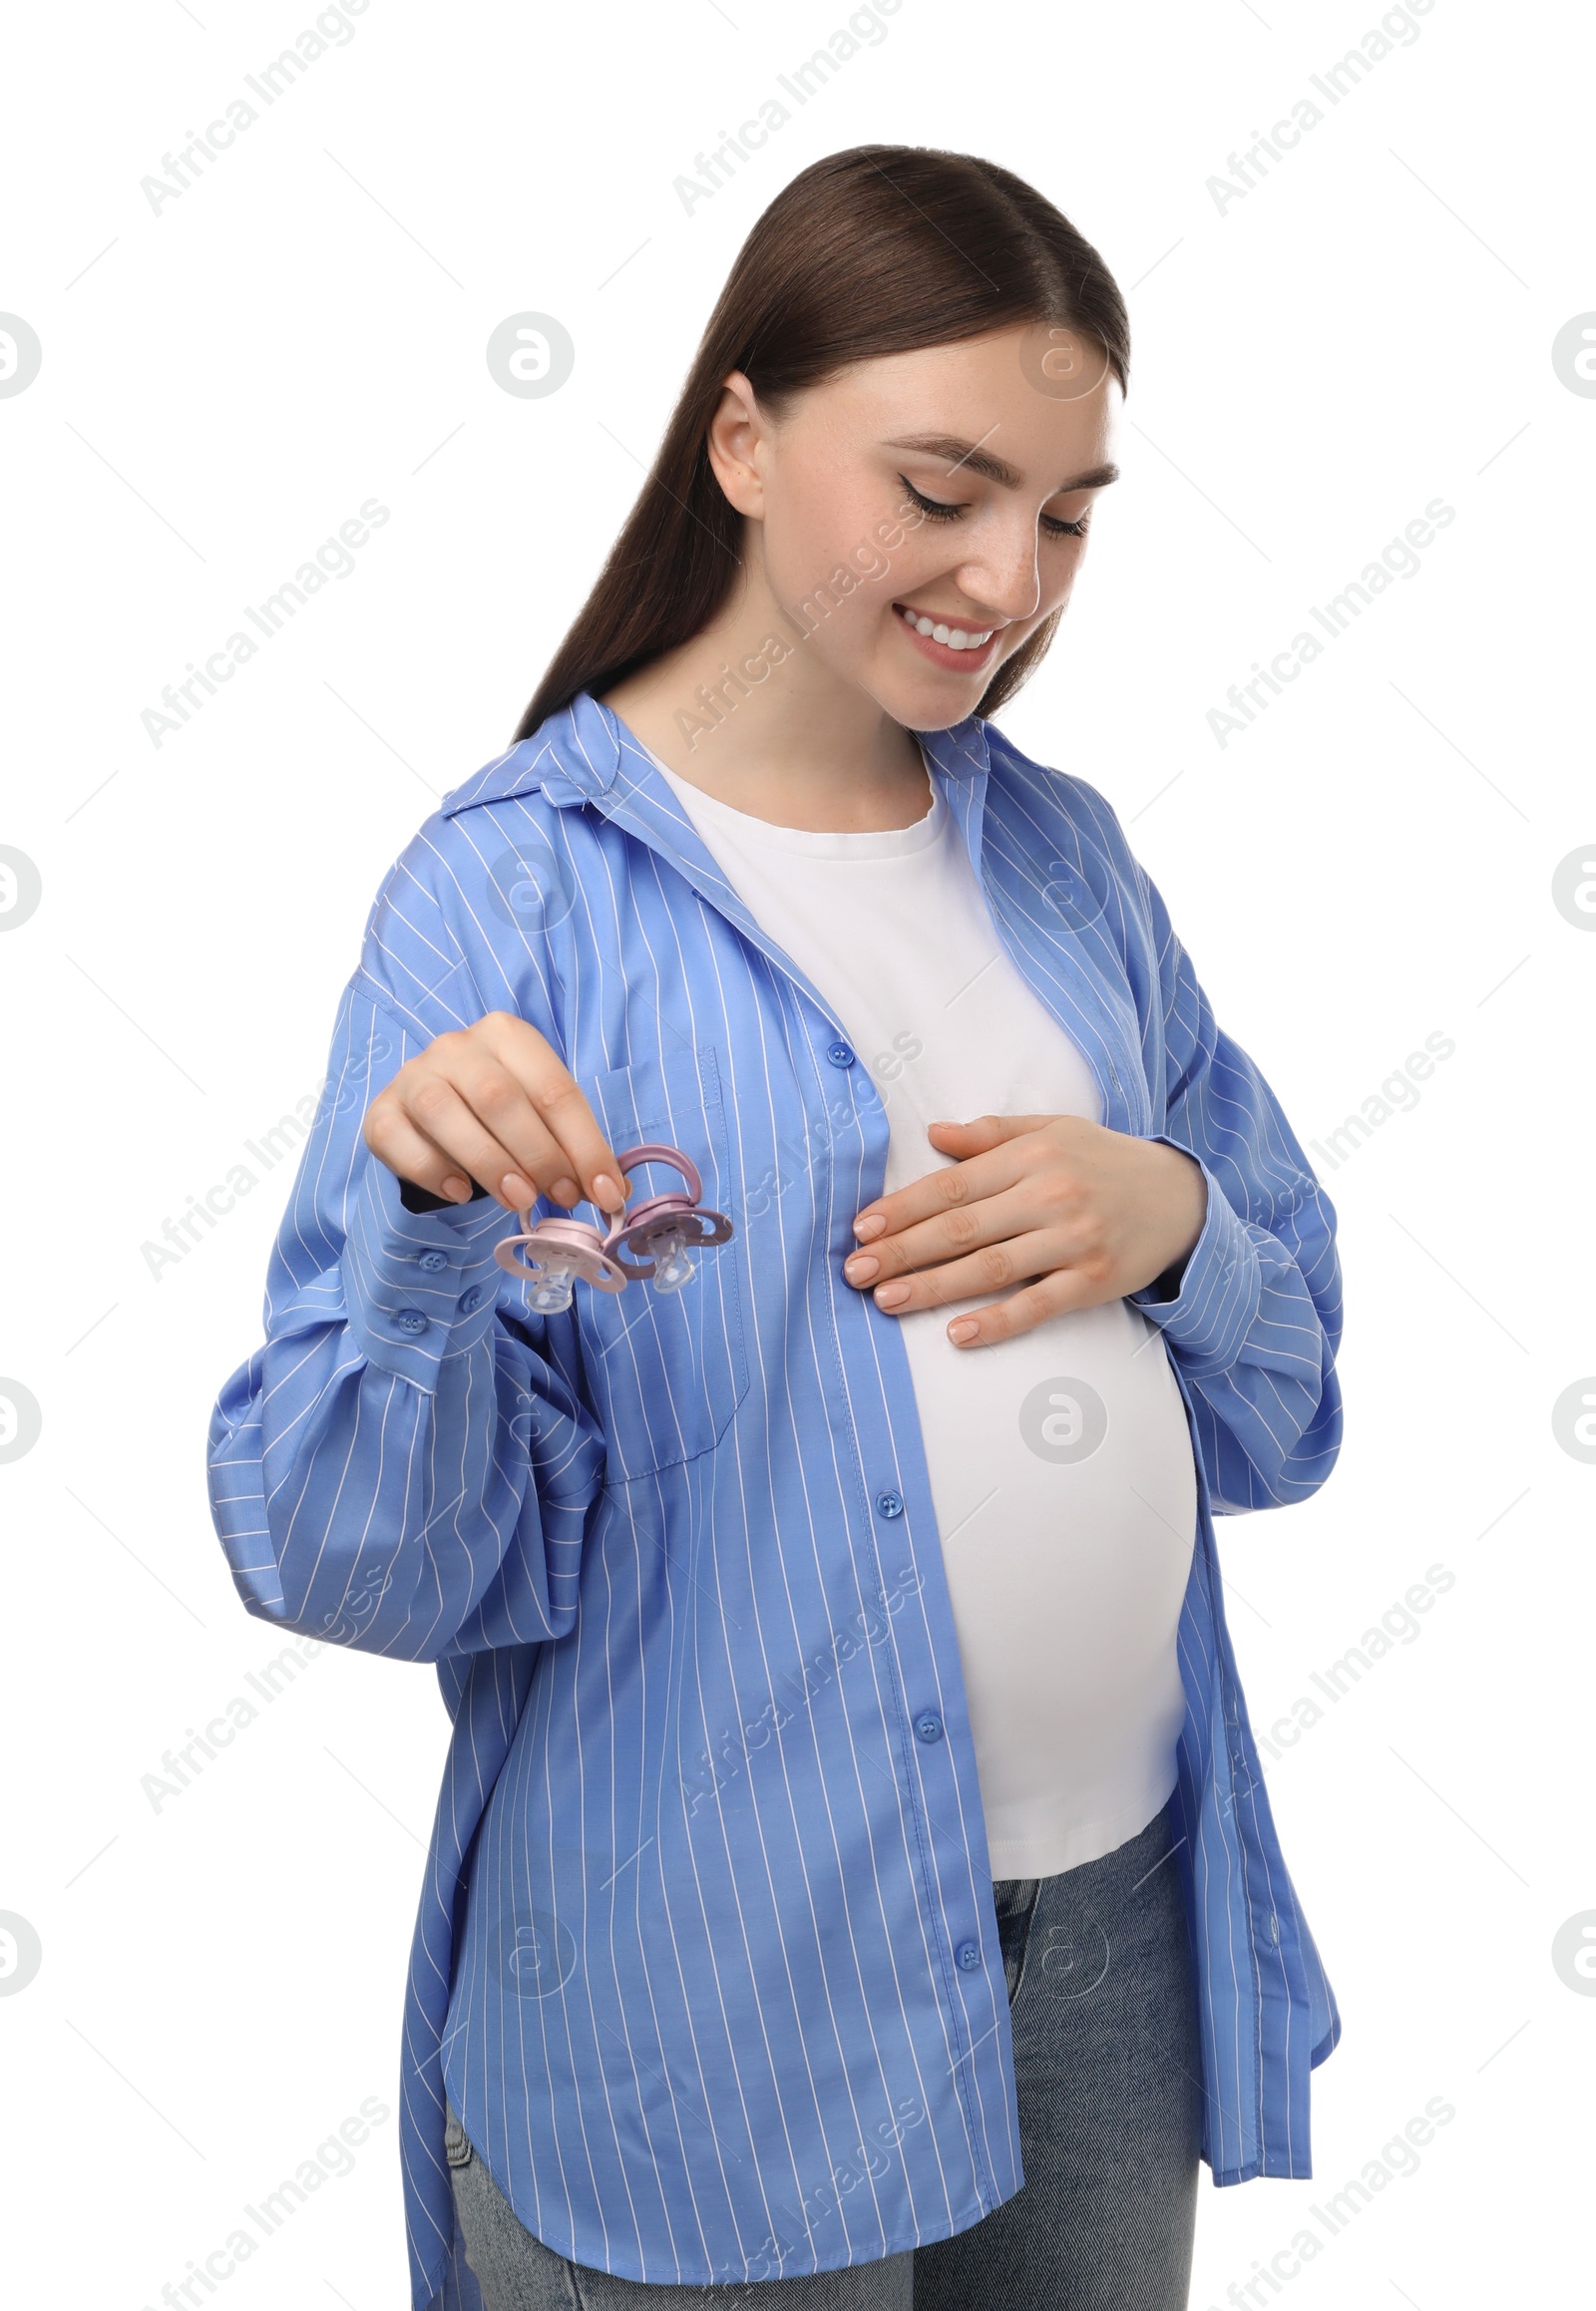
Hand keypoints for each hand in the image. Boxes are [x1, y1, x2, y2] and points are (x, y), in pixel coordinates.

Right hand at [362, 1010, 628, 1214]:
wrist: (433, 1109)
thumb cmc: (499, 1112)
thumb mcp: (540, 1115)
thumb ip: (573, 1146)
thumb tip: (614, 1194)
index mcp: (507, 1035)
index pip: (554, 1090)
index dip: (584, 1146)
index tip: (606, 1193)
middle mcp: (456, 1046)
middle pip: (500, 1098)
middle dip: (540, 1155)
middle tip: (563, 1197)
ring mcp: (413, 1076)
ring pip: (445, 1113)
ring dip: (490, 1163)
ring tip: (520, 1201)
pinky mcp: (381, 1112)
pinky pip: (400, 1139)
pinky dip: (432, 1170)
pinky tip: (460, 1192)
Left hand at [842, 1113, 1207, 1347]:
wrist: (1182, 1196)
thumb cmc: (1104, 1161)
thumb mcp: (1054, 1130)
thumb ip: (991, 1135)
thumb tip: (933, 1134)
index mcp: (1033, 1156)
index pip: (953, 1185)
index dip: (903, 1208)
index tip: (862, 1228)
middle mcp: (1051, 1196)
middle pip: (963, 1228)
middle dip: (903, 1251)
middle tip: (856, 1272)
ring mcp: (1074, 1241)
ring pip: (991, 1268)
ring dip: (934, 1287)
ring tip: (888, 1299)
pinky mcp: (1095, 1281)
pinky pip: (1039, 1306)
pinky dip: (997, 1322)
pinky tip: (958, 1334)